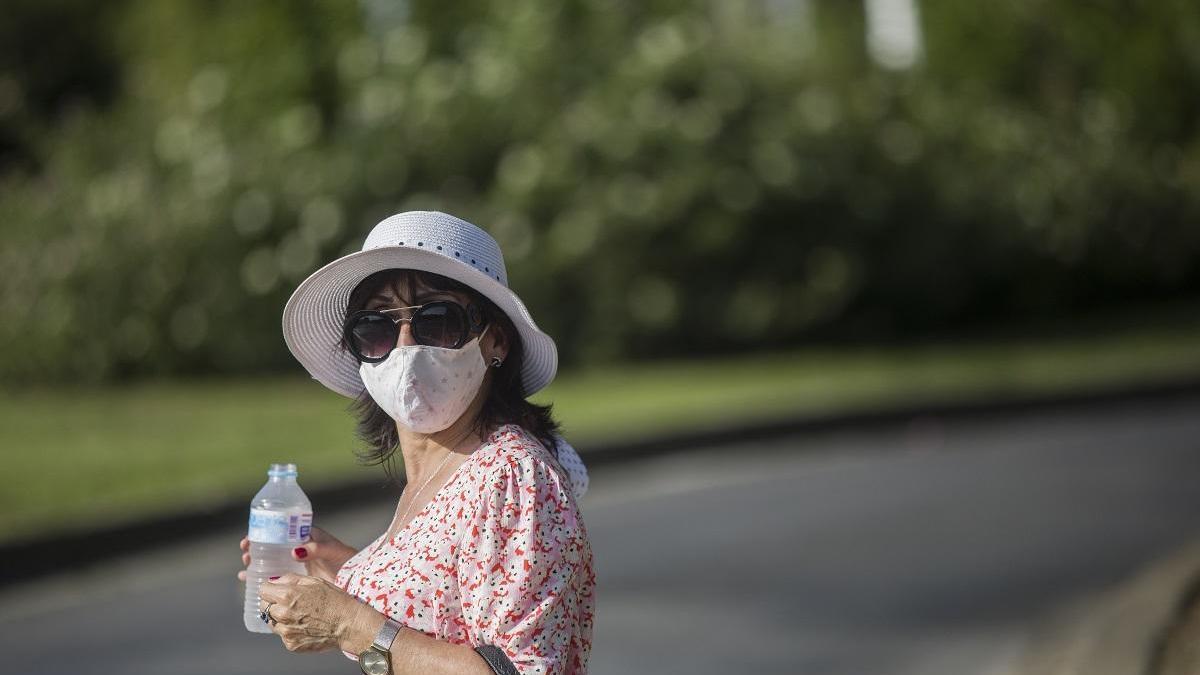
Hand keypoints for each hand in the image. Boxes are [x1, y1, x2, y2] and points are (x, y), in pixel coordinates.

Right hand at [238, 526, 357, 583]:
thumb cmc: (346, 560)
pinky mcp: (295, 578)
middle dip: (255, 548)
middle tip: (246, 553)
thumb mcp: (332, 551)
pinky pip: (274, 576)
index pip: (279, 530)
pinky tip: (247, 580)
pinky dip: (260, 577)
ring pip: (270, 560)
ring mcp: (295, 564)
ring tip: (245, 566)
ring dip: (255, 562)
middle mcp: (297, 548)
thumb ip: (316, 549)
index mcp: (305, 536)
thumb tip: (295, 552)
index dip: (262, 532)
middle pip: (270, 545)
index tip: (249, 538)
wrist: (354, 580)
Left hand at [258, 573, 380, 653]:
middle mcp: (283, 614)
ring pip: (272, 622)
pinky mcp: (291, 644)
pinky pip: (283, 635)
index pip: (263, 590)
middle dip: (274, 602)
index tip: (277, 590)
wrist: (349, 625)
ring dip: (280, 617)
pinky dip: (290, 630)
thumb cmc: (335, 601)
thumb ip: (289, 579)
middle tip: (291, 602)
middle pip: (264, 606)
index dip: (271, 588)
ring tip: (300, 615)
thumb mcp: (314, 581)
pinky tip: (305, 625)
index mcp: (287, 595)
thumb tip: (274, 581)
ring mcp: (286, 632)